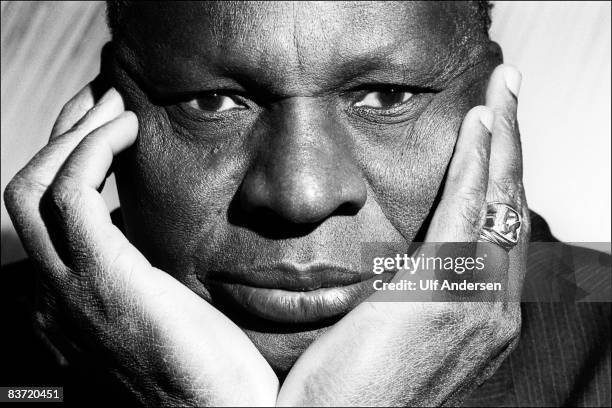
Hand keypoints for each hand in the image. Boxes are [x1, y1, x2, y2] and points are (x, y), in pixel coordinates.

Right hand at [4, 82, 277, 405]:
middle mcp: (59, 287)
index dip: (66, 156)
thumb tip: (147, 223)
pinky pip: (73, 193)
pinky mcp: (102, 277)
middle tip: (104, 99)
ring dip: (73, 132)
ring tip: (116, 105)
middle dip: (61, 133)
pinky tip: (131, 130)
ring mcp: (73, 285)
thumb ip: (142, 265)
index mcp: (72, 291)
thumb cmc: (207, 360)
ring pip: (36, 186)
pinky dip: (92, 149)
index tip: (105, 123)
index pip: (46, 208)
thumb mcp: (166, 302)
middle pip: (27, 189)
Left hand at [277, 64, 529, 405]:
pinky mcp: (439, 291)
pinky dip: (478, 161)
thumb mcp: (398, 337)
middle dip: (513, 145)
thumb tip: (402, 264)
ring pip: (499, 200)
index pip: (500, 230)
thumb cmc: (355, 388)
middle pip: (511, 208)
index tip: (494, 132)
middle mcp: (493, 309)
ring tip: (501, 92)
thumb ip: (415, 297)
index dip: (501, 176)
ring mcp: (474, 302)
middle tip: (509, 93)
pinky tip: (478, 122)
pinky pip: (467, 209)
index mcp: (483, 319)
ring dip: (501, 140)